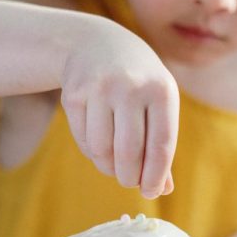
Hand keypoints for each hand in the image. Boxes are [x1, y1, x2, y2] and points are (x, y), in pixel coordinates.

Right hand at [60, 19, 178, 197]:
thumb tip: (163, 189)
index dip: (156, 176)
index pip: (161, 146)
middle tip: (129, 182)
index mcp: (161, 90)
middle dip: (130, 177)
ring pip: (102, 150)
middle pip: (129, 153)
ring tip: (114, 166)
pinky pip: (84, 140)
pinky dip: (93, 152)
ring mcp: (99, 88)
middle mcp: (130, 87)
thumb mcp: (158, 102)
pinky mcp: (74, 94)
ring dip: (108, 168)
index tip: (152, 192)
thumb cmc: (138, 82)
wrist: (98, 43)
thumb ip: (161, 144)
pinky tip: (100, 145)